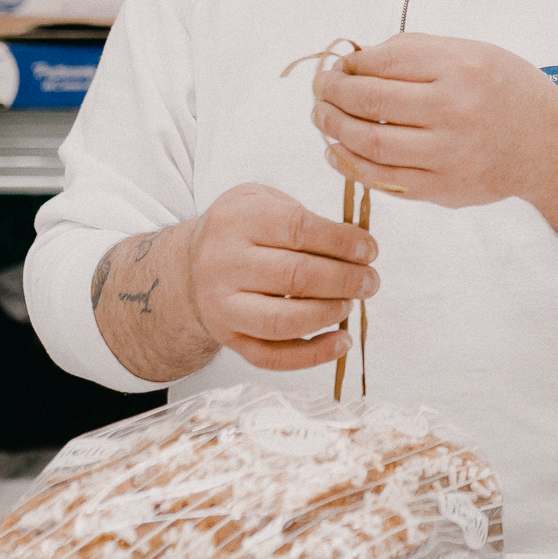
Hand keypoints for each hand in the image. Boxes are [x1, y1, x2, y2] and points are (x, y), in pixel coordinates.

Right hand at [186, 183, 378, 370]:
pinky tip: (341, 341)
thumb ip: (306, 216)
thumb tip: (358, 245)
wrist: (188, 267)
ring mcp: (222, 306)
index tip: (369, 250)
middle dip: (344, 280)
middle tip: (369, 281)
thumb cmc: (240, 232)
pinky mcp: (228, 339)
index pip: (297, 229)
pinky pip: (273, 357)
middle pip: (295, 277)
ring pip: (283, 321)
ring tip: (350, 304)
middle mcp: (222, 264)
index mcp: (236, 220)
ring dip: (329, 314)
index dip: (341, 241)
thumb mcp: (262, 202)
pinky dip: (314, 355)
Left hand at [312, 33, 557, 209]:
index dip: (349, 66)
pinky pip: (385, 180)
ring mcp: (450, 154)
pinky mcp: (445, 189)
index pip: (383, 63)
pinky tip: (337, 152)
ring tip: (323, 119)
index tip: (338, 68)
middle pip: (370, 102)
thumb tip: (354, 63)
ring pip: (371, 144)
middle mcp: (456, 110)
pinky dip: (352, 165)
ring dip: (335, 130)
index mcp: (461, 68)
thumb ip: (416, 53)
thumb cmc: (506, 92)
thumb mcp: (472, 52)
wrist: (550, 146)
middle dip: (333, 96)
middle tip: (320, 92)